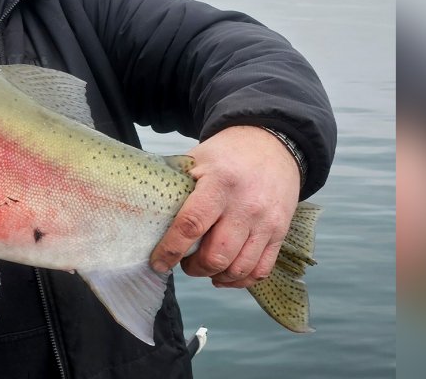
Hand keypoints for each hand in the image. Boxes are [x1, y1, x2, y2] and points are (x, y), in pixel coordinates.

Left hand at [149, 125, 300, 287]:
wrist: (271, 145)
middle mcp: (245, 205)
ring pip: (239, 268)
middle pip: (217, 255)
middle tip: (184, 261)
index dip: (171, 249)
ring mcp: (266, 222)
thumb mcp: (197, 160)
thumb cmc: (227, 155)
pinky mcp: (280, 232)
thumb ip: (176, 186)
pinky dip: (240, 279)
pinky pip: (261, 269)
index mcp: (219, 183)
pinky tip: (225, 274)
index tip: (158, 263)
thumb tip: (146, 213)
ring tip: (203, 266)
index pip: (192, 224)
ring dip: (215, 276)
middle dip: (194, 268)